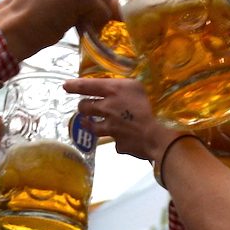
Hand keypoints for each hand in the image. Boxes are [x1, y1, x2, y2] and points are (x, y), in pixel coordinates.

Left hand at [63, 77, 178, 163]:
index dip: (74, 86)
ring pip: (92, 126)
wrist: (163, 135)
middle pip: (84, 107)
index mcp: (113, 90)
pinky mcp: (117, 144)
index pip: (86, 86)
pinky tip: (127, 138)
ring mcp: (110, 128)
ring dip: (93, 124)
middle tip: (88, 107)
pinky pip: (114, 141)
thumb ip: (124, 88)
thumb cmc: (157, 104)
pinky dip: (119, 140)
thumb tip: (115, 90)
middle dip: (84, 107)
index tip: (65, 86)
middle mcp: (107, 108)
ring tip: (96, 123)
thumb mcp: (140, 87)